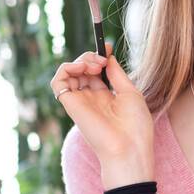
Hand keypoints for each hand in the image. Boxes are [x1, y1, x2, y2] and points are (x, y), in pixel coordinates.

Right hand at [51, 51, 154, 180]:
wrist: (129, 147)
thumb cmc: (135, 125)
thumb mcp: (130, 93)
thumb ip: (116, 74)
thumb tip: (108, 57)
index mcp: (106, 98)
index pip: (96, 72)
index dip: (99, 56)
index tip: (108, 46)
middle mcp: (91, 99)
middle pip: (82, 69)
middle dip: (91, 56)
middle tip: (102, 59)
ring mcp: (80, 101)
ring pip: (69, 73)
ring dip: (80, 61)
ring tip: (95, 65)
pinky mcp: (71, 105)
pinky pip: (58, 82)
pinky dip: (66, 68)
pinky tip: (82, 68)